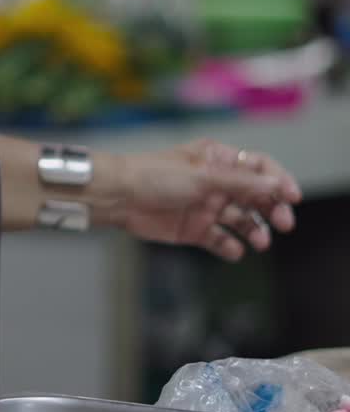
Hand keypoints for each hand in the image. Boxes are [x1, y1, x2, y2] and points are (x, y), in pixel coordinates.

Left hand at [103, 139, 300, 259]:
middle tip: (283, 223)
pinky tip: (234, 251)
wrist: (119, 197)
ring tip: (260, 242)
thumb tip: (274, 182)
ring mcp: (206, 207)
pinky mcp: (194, 229)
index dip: (278, 180)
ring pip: (241, 220)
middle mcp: (216, 183)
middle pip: (255, 195)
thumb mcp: (202, 176)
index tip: (292, 196)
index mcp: (218, 160)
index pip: (259, 167)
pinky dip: (229, 246)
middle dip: (272, 208)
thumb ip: (239, 181)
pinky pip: (219, 240)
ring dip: (254, 230)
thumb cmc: (155, 175)